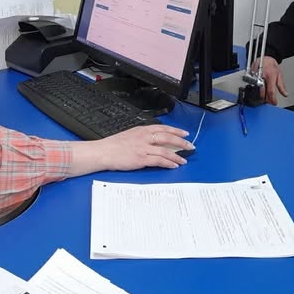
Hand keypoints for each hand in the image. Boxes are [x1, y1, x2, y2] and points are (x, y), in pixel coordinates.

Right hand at [68, 125, 192, 175]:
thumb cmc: (113, 145)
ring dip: (177, 155)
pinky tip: (173, 165)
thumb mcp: (130, 135)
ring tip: (184, 159)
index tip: (184, 133)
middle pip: (168, 137)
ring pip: (165, 150)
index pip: (163, 128)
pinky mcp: (141, 159)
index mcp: (142, 130)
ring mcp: (143, 148)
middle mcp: (144, 137)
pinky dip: (168, 163)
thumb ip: (142, 136)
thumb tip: (153, 140)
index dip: (176, 131)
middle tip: (190, 146)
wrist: (103, 152)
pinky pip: (159, 160)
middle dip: (181, 142)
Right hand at [251, 56, 287, 105]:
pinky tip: (260, 92)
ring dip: (261, 95)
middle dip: (266, 99)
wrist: (265, 58)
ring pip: (257, 90)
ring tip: (265, 98)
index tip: (274, 103)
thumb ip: (281, 86)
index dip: (272, 99)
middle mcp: (262, 77)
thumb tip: (285, 94)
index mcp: (270, 76)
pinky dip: (257, 90)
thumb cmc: (272, 65)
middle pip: (262, 92)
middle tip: (269, 101)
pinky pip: (253, 86)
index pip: (271, 91)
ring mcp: (255, 76)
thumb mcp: (279, 75)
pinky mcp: (251, 76)